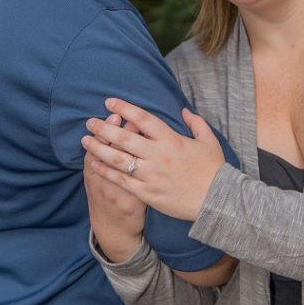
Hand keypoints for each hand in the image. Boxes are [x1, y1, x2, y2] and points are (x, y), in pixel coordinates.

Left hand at [81, 98, 223, 221]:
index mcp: (171, 140)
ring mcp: (151, 175)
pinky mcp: (147, 193)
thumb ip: (196, 123)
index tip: (109, 102)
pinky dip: (106, 171)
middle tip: (89, 122)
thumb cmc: (213, 170)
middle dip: (103, 128)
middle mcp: (158, 156)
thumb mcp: (209, 142)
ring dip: (99, 148)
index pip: (143, 119)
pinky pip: (121, 180)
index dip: (124, 108)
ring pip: (118, 159)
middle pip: (124, 138)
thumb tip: (183, 110)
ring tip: (85, 140)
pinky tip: (94, 164)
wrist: (218, 202)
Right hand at [83, 114, 145, 262]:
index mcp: (94, 171)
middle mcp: (104, 179)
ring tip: (143, 131)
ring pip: (127, 164)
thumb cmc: (103, 195)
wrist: (111, 227)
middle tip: (130, 117)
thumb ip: (98, 155)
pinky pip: (141, 180)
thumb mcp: (93, 177)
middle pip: (113, 151)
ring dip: (136, 148)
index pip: (100, 145)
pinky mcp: (135, 200)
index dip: (107, 129)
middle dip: (121, 133)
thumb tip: (108, 129)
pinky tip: (155, 155)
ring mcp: (119, 190)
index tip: (116, 114)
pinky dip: (147, 167)